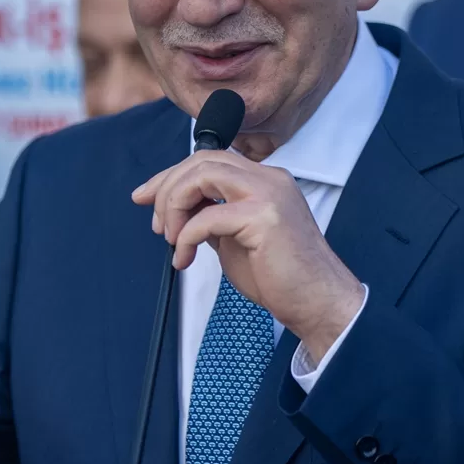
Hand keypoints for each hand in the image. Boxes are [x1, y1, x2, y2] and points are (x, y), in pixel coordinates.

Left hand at [132, 150, 364, 361]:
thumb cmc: (280, 277)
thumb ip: (212, 217)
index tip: (146, 198)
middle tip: (157, 224)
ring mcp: (269, 194)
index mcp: (265, 180)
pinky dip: (186, 236)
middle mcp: (269, 178)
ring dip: (175, 204)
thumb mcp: (235, 239)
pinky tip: (184, 258)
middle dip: (167, 187)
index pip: (210, 160)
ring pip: (202, 174)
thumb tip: (179, 212)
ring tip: (171, 239)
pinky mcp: (263, 217)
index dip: (171, 176)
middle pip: (202, 160)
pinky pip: (207, 217)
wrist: (317, 303)